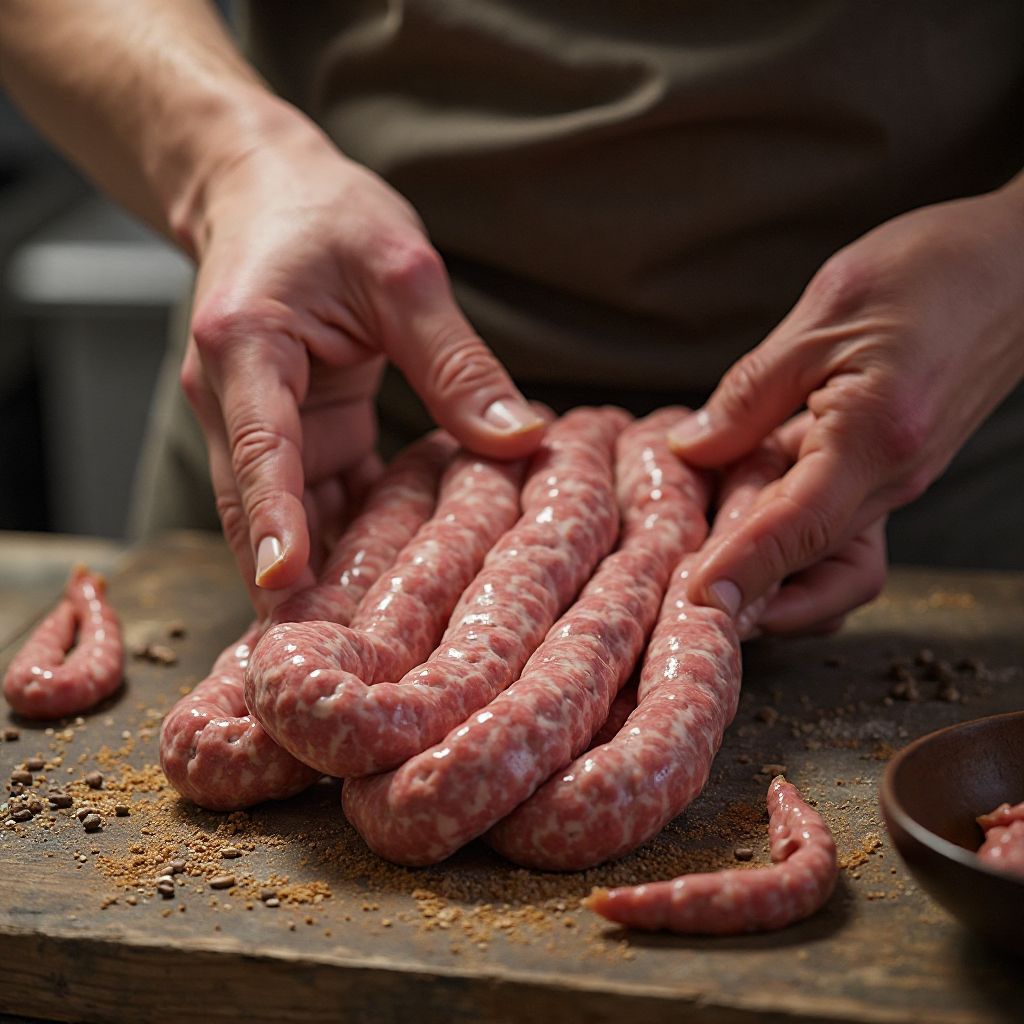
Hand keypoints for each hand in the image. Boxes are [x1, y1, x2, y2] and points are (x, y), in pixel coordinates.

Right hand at [179, 119, 545, 611]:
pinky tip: (400, 581)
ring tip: (372, 646)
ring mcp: (264, 424)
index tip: (282, 587)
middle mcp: (236, 399)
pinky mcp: (297, 434)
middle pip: (261, 506)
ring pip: (291, 515)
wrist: (264, 192)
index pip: (258, 446)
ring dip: (327, 573)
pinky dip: (355, 536)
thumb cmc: (323, 213)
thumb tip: (521, 439)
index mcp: (247, 348)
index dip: (273, 520)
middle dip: (294, 581)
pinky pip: (322, 497)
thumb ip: (456, 362)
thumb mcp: (403, 272)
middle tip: (336, 660)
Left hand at [668, 180, 1023, 620]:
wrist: (1017, 265)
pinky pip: (834, 525)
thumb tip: (688, 450)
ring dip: (769, 570)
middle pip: (816, 566)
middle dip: (750, 590)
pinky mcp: (888, 472)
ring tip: (704, 555)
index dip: (745, 567)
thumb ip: (750, 394)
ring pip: (827, 558)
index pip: (802, 526)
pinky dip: (785, 533)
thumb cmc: (931, 272)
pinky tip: (738, 507)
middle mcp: (894, 477)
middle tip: (682, 594)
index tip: (696, 599)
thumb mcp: (822, 317)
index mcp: (876, 436)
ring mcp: (896, 481)